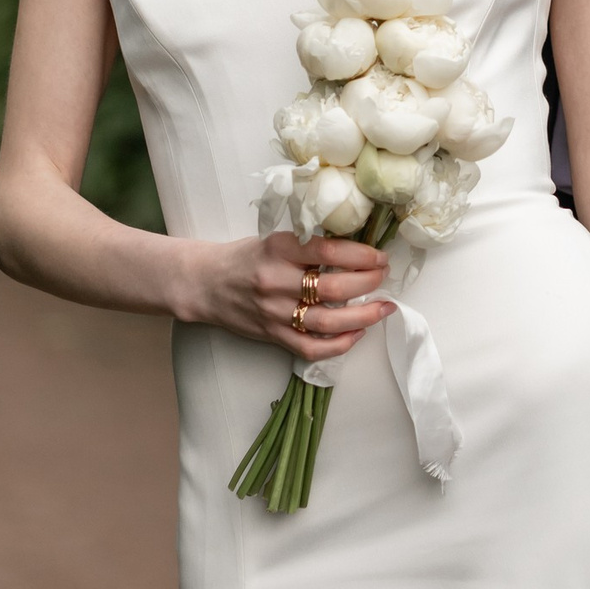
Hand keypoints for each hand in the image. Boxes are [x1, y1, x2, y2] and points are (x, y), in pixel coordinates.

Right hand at [184, 232, 390, 361]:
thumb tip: (359, 248)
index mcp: (278, 250)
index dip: (362, 255)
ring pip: (328, 321)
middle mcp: (276, 282)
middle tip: (384, 277)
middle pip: (334, 288)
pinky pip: (311, 348)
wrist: (205, 283)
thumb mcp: (275, 240)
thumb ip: (309, 246)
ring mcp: (274, 313)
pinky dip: (339, 344)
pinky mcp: (272, 335)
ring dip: (364, 316)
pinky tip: (357, 334)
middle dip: (369, 282)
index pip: (328, 251)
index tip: (380, 256)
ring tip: (384, 308)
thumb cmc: (246, 257)